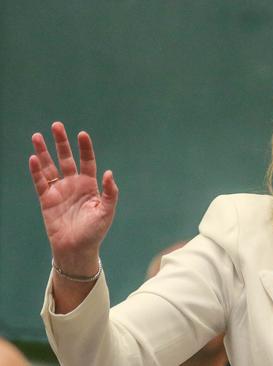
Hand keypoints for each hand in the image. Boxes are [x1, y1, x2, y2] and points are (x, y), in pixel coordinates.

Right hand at [29, 122, 117, 274]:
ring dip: (43, 152)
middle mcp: (73, 185)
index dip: (84, 148)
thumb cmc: (95, 231)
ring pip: (50, 167)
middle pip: (66, 159)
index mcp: (90, 185)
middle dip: (61, 143)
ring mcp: (59, 191)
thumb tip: (108, 172)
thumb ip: (109, 192)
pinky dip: (36, 171)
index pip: (87, 161)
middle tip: (56, 125)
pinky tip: (33, 158)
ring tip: (37, 136)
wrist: (77, 249)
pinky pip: (40, 182)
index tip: (82, 134)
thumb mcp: (107, 211)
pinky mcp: (47, 200)